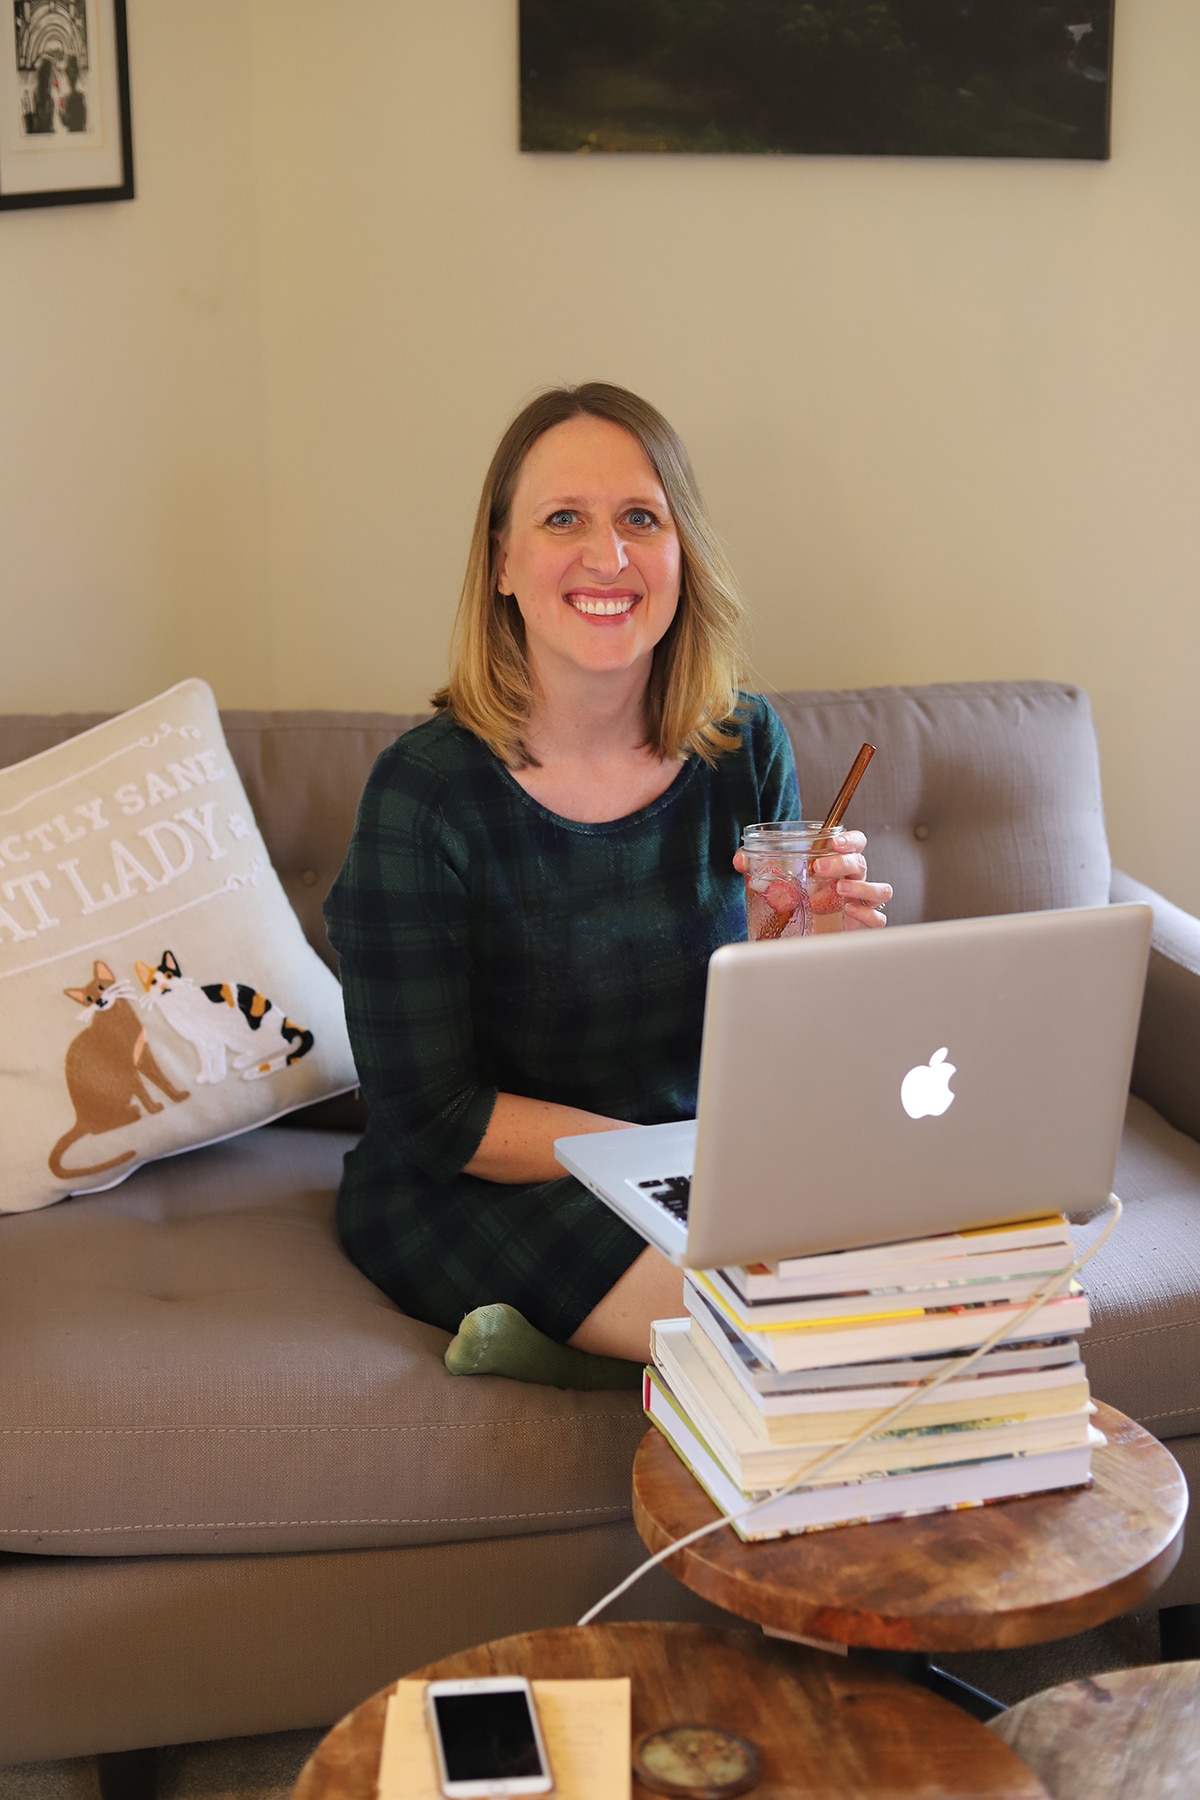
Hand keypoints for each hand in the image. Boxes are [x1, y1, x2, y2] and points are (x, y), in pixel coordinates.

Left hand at [733, 830, 891, 930]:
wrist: (801, 934)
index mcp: (837, 864)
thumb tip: (741, 860)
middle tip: (819, 868)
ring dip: (860, 887)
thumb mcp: (776, 881)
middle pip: (861, 863)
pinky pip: (878, 917)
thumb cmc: (797, 901)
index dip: (850, 839)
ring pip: (879, 889)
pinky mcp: (863, 924)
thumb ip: (758, 865)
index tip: (834, 841)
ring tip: (838, 890)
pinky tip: (849, 911)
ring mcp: (860, 902)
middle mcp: (853, 880)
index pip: (855, 843)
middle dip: (843, 862)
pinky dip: (868, 914)